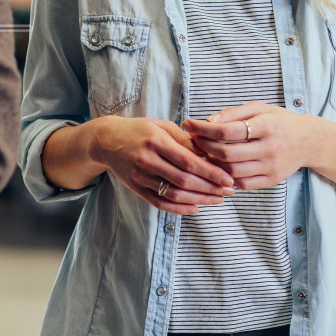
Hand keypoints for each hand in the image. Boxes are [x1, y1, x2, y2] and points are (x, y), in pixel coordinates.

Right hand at [90, 117, 234, 215]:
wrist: (106, 140)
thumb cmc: (139, 130)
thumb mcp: (162, 126)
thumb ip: (185, 140)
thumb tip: (211, 153)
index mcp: (156, 141)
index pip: (189, 161)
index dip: (211, 172)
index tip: (229, 179)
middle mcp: (146, 160)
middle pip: (184, 180)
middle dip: (210, 188)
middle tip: (229, 191)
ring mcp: (140, 176)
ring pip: (174, 194)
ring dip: (199, 200)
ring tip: (217, 200)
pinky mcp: (135, 188)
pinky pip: (160, 203)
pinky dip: (179, 209)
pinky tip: (195, 208)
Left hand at [183, 102, 325, 189]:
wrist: (309, 141)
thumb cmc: (279, 121)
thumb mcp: (259, 108)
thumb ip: (233, 113)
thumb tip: (208, 122)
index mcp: (267, 126)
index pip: (227, 131)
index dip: (203, 129)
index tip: (188, 124)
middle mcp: (271, 148)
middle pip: (226, 154)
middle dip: (203, 146)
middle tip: (193, 140)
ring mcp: (272, 167)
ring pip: (231, 172)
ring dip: (211, 164)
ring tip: (203, 152)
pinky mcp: (272, 180)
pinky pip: (241, 184)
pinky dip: (226, 177)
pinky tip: (218, 166)